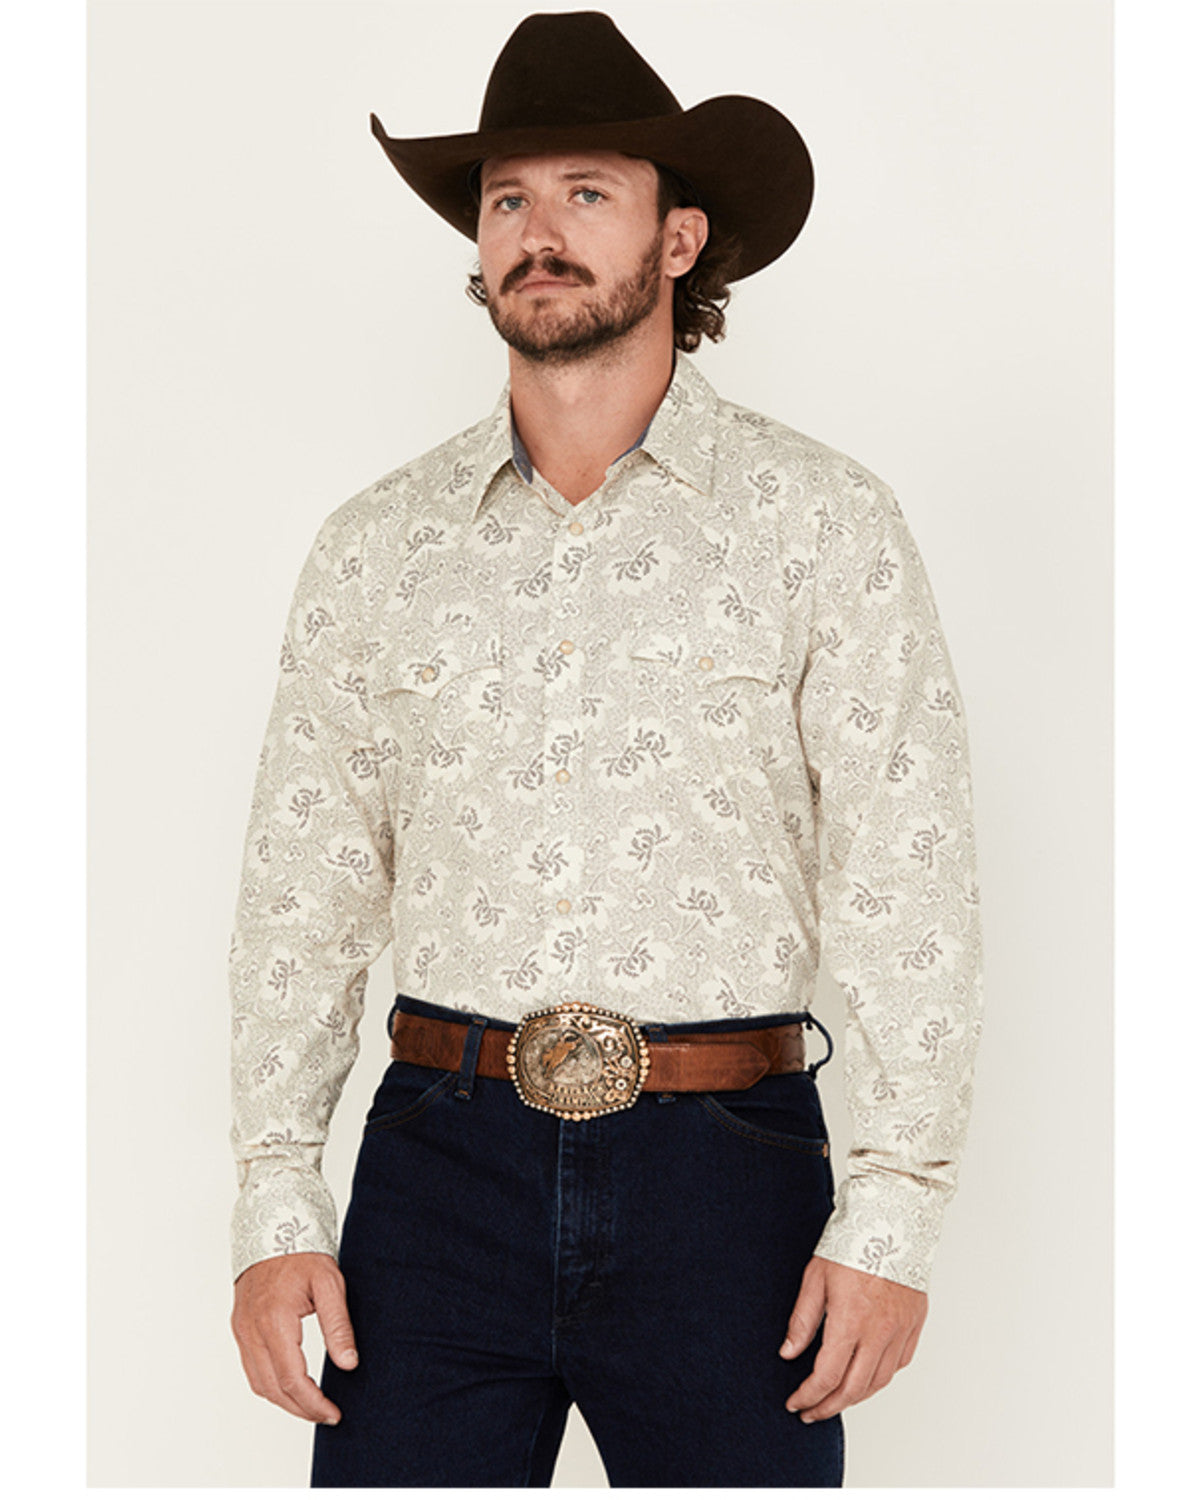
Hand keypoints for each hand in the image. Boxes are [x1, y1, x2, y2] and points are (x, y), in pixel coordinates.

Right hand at [231, 1251, 358, 1423]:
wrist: (273, 1227)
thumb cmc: (303, 1253)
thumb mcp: (329, 1283)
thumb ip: (338, 1325)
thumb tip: (349, 1364)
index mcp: (275, 1320)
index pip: (292, 1379)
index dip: (313, 1403)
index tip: (333, 1413)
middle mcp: (252, 1329)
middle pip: (272, 1389)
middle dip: (300, 1409)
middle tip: (326, 1415)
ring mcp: (242, 1329)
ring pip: (257, 1383)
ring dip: (283, 1401)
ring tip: (311, 1405)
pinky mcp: (239, 1327)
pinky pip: (250, 1368)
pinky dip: (268, 1384)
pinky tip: (289, 1385)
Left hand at [779, 1254, 926, 1421]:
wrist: (893, 1219)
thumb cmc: (852, 1242)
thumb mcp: (816, 1277)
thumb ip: (803, 1320)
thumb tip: (788, 1353)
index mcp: (851, 1321)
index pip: (827, 1376)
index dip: (809, 1396)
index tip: (795, 1402)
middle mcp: (880, 1332)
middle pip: (854, 1389)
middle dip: (829, 1406)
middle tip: (810, 1411)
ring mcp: (901, 1330)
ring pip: (879, 1381)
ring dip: (855, 1397)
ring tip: (834, 1399)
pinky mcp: (915, 1323)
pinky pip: (899, 1363)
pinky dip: (880, 1377)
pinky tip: (865, 1376)